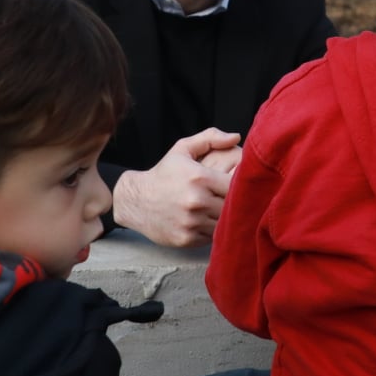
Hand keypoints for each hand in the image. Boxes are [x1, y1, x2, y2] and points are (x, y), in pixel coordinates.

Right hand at [112, 128, 240, 246]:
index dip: (240, 185)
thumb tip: (236, 137)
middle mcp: (196, 201)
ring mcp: (191, 222)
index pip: (236, 185)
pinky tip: (205, 220)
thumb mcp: (182, 149)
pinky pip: (211, 237)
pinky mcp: (186, 239)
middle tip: (233, 198)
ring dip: (223, 217)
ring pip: (223, 223)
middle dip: (234, 202)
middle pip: (232, 205)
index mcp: (199, 177)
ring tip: (217, 208)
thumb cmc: (163, 173)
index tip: (237, 184)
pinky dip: (211, 230)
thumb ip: (210, 138)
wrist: (135, 200)